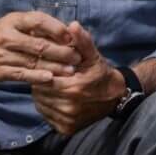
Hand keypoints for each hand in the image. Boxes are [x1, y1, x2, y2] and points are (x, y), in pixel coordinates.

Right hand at [0, 12, 80, 84]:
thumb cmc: (4, 31)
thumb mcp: (18, 22)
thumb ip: (40, 26)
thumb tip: (69, 31)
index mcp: (14, 20)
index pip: (38, 21)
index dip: (57, 29)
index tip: (72, 37)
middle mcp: (5, 36)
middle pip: (38, 45)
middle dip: (61, 52)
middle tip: (77, 58)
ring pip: (32, 62)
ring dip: (54, 67)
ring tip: (70, 70)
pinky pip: (20, 74)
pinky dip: (36, 77)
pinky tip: (50, 78)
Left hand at [31, 21, 124, 135]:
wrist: (115, 97)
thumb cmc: (100, 73)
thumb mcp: (93, 56)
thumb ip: (82, 41)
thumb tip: (72, 25)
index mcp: (74, 87)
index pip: (44, 77)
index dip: (44, 70)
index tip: (49, 66)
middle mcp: (68, 106)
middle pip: (40, 91)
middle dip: (42, 81)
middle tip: (50, 74)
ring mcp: (66, 119)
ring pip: (41, 103)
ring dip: (43, 94)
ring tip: (53, 85)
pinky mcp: (65, 129)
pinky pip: (46, 115)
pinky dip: (47, 106)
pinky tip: (56, 98)